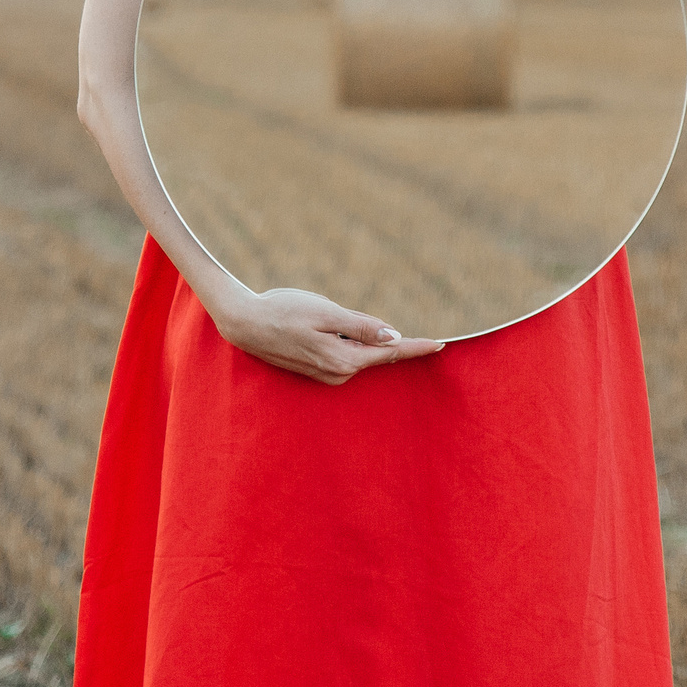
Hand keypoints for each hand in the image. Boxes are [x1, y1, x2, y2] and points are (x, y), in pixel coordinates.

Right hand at [208, 286, 445, 384]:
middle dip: (386, 338)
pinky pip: (344, 354)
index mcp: (344, 359)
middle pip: (376, 353)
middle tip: (381, 326)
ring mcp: (327, 375)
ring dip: (359, 336)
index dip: (416, 346)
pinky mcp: (317, 370)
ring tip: (326, 318)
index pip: (389, 352)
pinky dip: (347, 341)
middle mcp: (339, 373)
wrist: (244, 323)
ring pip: (359, 352)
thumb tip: (394, 335)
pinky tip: (324, 327)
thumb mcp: (324, 312)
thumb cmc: (283, 311)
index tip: (442, 344)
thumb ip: (360, 326)